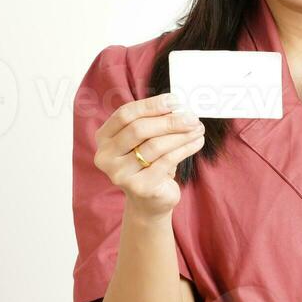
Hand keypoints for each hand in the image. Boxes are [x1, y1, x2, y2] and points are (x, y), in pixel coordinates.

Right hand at [93, 92, 204, 218]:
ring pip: (154, 146)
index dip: (150, 105)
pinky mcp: (140, 187)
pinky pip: (166, 161)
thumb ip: (153, 122)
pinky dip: (185, 149)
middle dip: (169, 121)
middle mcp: (106, 156)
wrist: (149, 200)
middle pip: (138, 129)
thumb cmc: (147, 163)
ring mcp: (120, 174)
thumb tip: (179, 106)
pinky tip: (197, 142)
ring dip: (180, 134)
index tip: (174, 101)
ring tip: (198, 128)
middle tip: (191, 117)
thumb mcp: (145, 140)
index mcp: (104, 138)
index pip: (125, 114)